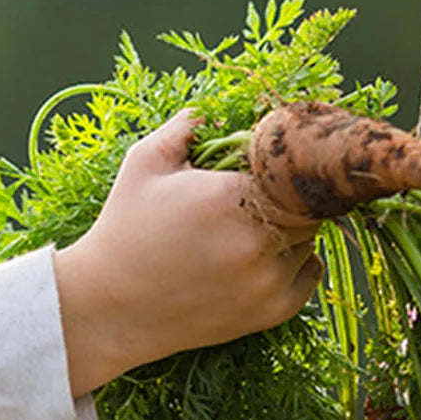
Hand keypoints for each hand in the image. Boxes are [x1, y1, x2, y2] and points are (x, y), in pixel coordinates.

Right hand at [53, 110, 322, 394]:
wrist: (109, 308)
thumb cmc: (125, 229)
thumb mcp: (145, 164)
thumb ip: (188, 125)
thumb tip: (221, 108)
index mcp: (229, 197)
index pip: (288, 167)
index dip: (281, 163)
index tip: (267, 162)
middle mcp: (255, 241)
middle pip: (308, 202)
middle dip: (290, 194)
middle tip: (263, 193)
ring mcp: (267, 280)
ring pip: (310, 237)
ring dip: (292, 228)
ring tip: (253, 228)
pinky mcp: (272, 311)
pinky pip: (311, 273)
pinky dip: (298, 261)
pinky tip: (266, 255)